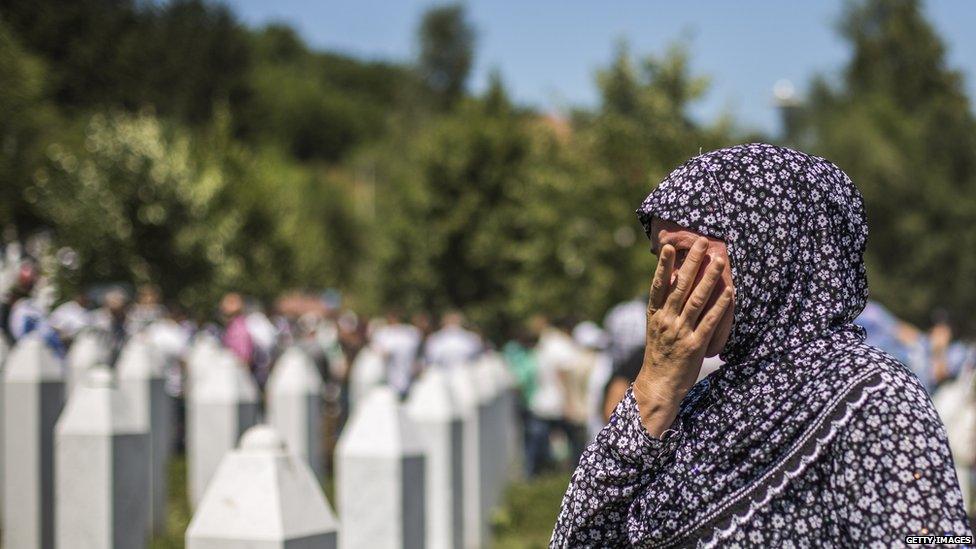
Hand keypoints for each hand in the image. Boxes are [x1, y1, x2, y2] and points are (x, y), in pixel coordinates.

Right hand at [633, 237, 732, 436]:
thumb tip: (670, 283)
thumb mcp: (656, 329)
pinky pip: (709, 322)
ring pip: (696, 300)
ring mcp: (680, 332)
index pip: (658, 285)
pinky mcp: (694, 345)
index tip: (668, 246)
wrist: (658, 385)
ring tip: (719, 260)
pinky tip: (729, 292)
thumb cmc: (659, 356)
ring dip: (709, 278)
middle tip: (701, 242)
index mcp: (655, 315)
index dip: (663, 266)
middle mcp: (666, 320)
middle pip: (680, 286)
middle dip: (691, 262)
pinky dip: (720, 306)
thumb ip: (663, 308)